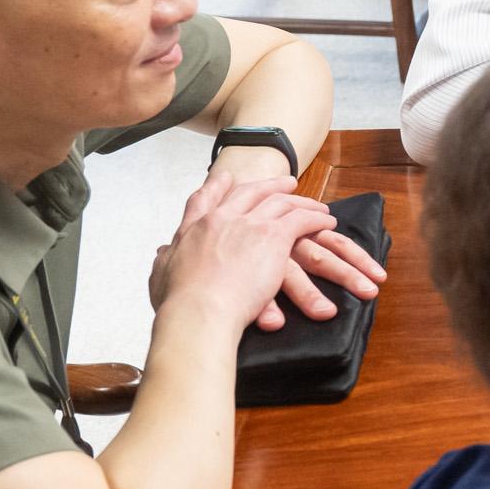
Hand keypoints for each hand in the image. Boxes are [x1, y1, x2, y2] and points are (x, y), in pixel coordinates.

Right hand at [148, 172, 350, 336]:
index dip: (216, 186)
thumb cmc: (179, 302)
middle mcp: (221, 219)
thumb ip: (165, 260)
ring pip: (280, 202)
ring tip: (315, 203)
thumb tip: (164, 252)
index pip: (204, 199)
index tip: (226, 177)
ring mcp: (248, 225)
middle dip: (268, 185)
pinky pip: (301, 219)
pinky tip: (327, 221)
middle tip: (285, 181)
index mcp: (192, 229)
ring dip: (300, 200)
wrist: (199, 311)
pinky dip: (315, 217)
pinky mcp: (273, 237)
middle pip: (248, 192)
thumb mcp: (162, 276)